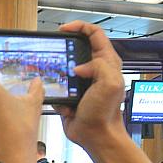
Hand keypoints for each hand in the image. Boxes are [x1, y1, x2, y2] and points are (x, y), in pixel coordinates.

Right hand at [55, 21, 131, 151]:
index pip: (95, 34)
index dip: (79, 27)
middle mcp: (95, 69)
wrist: (95, 135)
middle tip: (54, 49)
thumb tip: (78, 67)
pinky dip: (55, 88)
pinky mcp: (70, 93)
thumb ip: (98, 66)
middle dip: (65, 47)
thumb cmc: (105, 112)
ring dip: (57, 69)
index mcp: (107, 62)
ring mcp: (82, 81)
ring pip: (64, 66)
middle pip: (77, 47)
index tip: (63, 29)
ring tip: (53, 73)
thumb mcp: (109, 83)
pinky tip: (57, 94)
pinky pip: (58, 84)